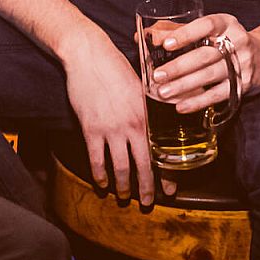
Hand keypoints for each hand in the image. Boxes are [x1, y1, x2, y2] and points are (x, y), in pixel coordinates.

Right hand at [61, 28, 156, 204]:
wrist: (89, 56)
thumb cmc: (116, 67)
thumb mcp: (141, 86)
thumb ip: (149, 107)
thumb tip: (157, 122)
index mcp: (147, 115)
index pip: (160, 152)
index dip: (166, 175)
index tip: (169, 191)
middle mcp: (132, 125)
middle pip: (142, 166)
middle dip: (146, 189)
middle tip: (147, 203)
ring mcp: (111, 128)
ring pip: (120, 167)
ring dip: (122, 186)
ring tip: (123, 196)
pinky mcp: (91, 128)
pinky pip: (97, 159)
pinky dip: (100, 175)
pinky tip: (101, 183)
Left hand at [151, 14, 259, 108]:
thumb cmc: (227, 41)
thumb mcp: (211, 30)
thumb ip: (178, 31)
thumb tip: (144, 36)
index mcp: (227, 23)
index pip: (206, 25)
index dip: (186, 34)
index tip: (165, 44)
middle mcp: (237, 42)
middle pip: (206, 55)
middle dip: (179, 67)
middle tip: (157, 76)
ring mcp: (242, 65)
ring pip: (210, 76)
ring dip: (185, 85)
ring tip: (163, 93)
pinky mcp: (243, 85)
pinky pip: (218, 95)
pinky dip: (198, 101)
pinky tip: (181, 106)